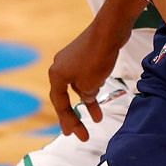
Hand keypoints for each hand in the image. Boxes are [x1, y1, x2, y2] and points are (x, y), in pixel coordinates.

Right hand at [47, 22, 121, 140]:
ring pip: (78, 87)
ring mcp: (72, 60)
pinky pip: (85, 76)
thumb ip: (87, 95)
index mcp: (56, 75)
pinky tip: (101, 93)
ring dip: (87, 102)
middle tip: (79, 133)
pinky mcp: (84, 54)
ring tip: (98, 118)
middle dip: (74, 115)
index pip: (60, 104)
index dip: (68, 121)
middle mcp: (60, 67)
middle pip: (66, 97)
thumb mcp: (90, 84)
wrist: (109, 31)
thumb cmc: (96, 57)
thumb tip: (87, 97)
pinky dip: (92, 87)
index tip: (74, 134)